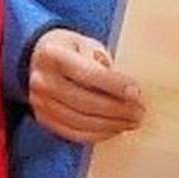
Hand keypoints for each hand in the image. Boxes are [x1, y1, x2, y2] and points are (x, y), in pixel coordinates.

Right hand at [28, 28, 144, 143]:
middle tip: (139, 112)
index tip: (135, 92)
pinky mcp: (43, 118)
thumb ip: (102, 61)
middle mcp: (42, 80)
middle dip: (117, 109)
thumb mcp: (86, 44)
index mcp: (53, 54)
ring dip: (110, 125)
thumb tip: (124, 88)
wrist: (39, 59)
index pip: (86, 73)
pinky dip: (96, 134)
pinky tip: (113, 129)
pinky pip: (73, 133)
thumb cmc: (70, 49)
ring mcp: (40, 102)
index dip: (113, 85)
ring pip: (80, 121)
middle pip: (84, 101)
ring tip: (130, 122)